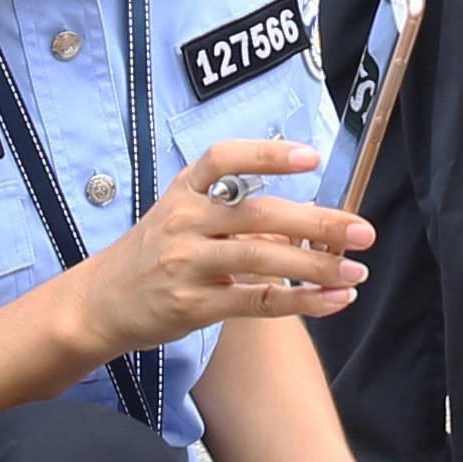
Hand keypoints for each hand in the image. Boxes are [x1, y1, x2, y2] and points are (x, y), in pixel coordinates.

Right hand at [61, 138, 366, 359]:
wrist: (100, 302)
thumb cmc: (154, 255)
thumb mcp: (182, 219)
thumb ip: (237, 216)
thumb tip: (308, 224)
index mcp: (183, 192)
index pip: (224, 160)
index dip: (267, 156)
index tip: (310, 158)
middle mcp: (184, 222)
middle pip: (258, 215)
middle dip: (316, 222)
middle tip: (362, 230)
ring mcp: (187, 264)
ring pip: (262, 260)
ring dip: (316, 267)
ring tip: (356, 270)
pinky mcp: (194, 305)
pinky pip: (258, 302)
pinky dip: (302, 302)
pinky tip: (334, 300)